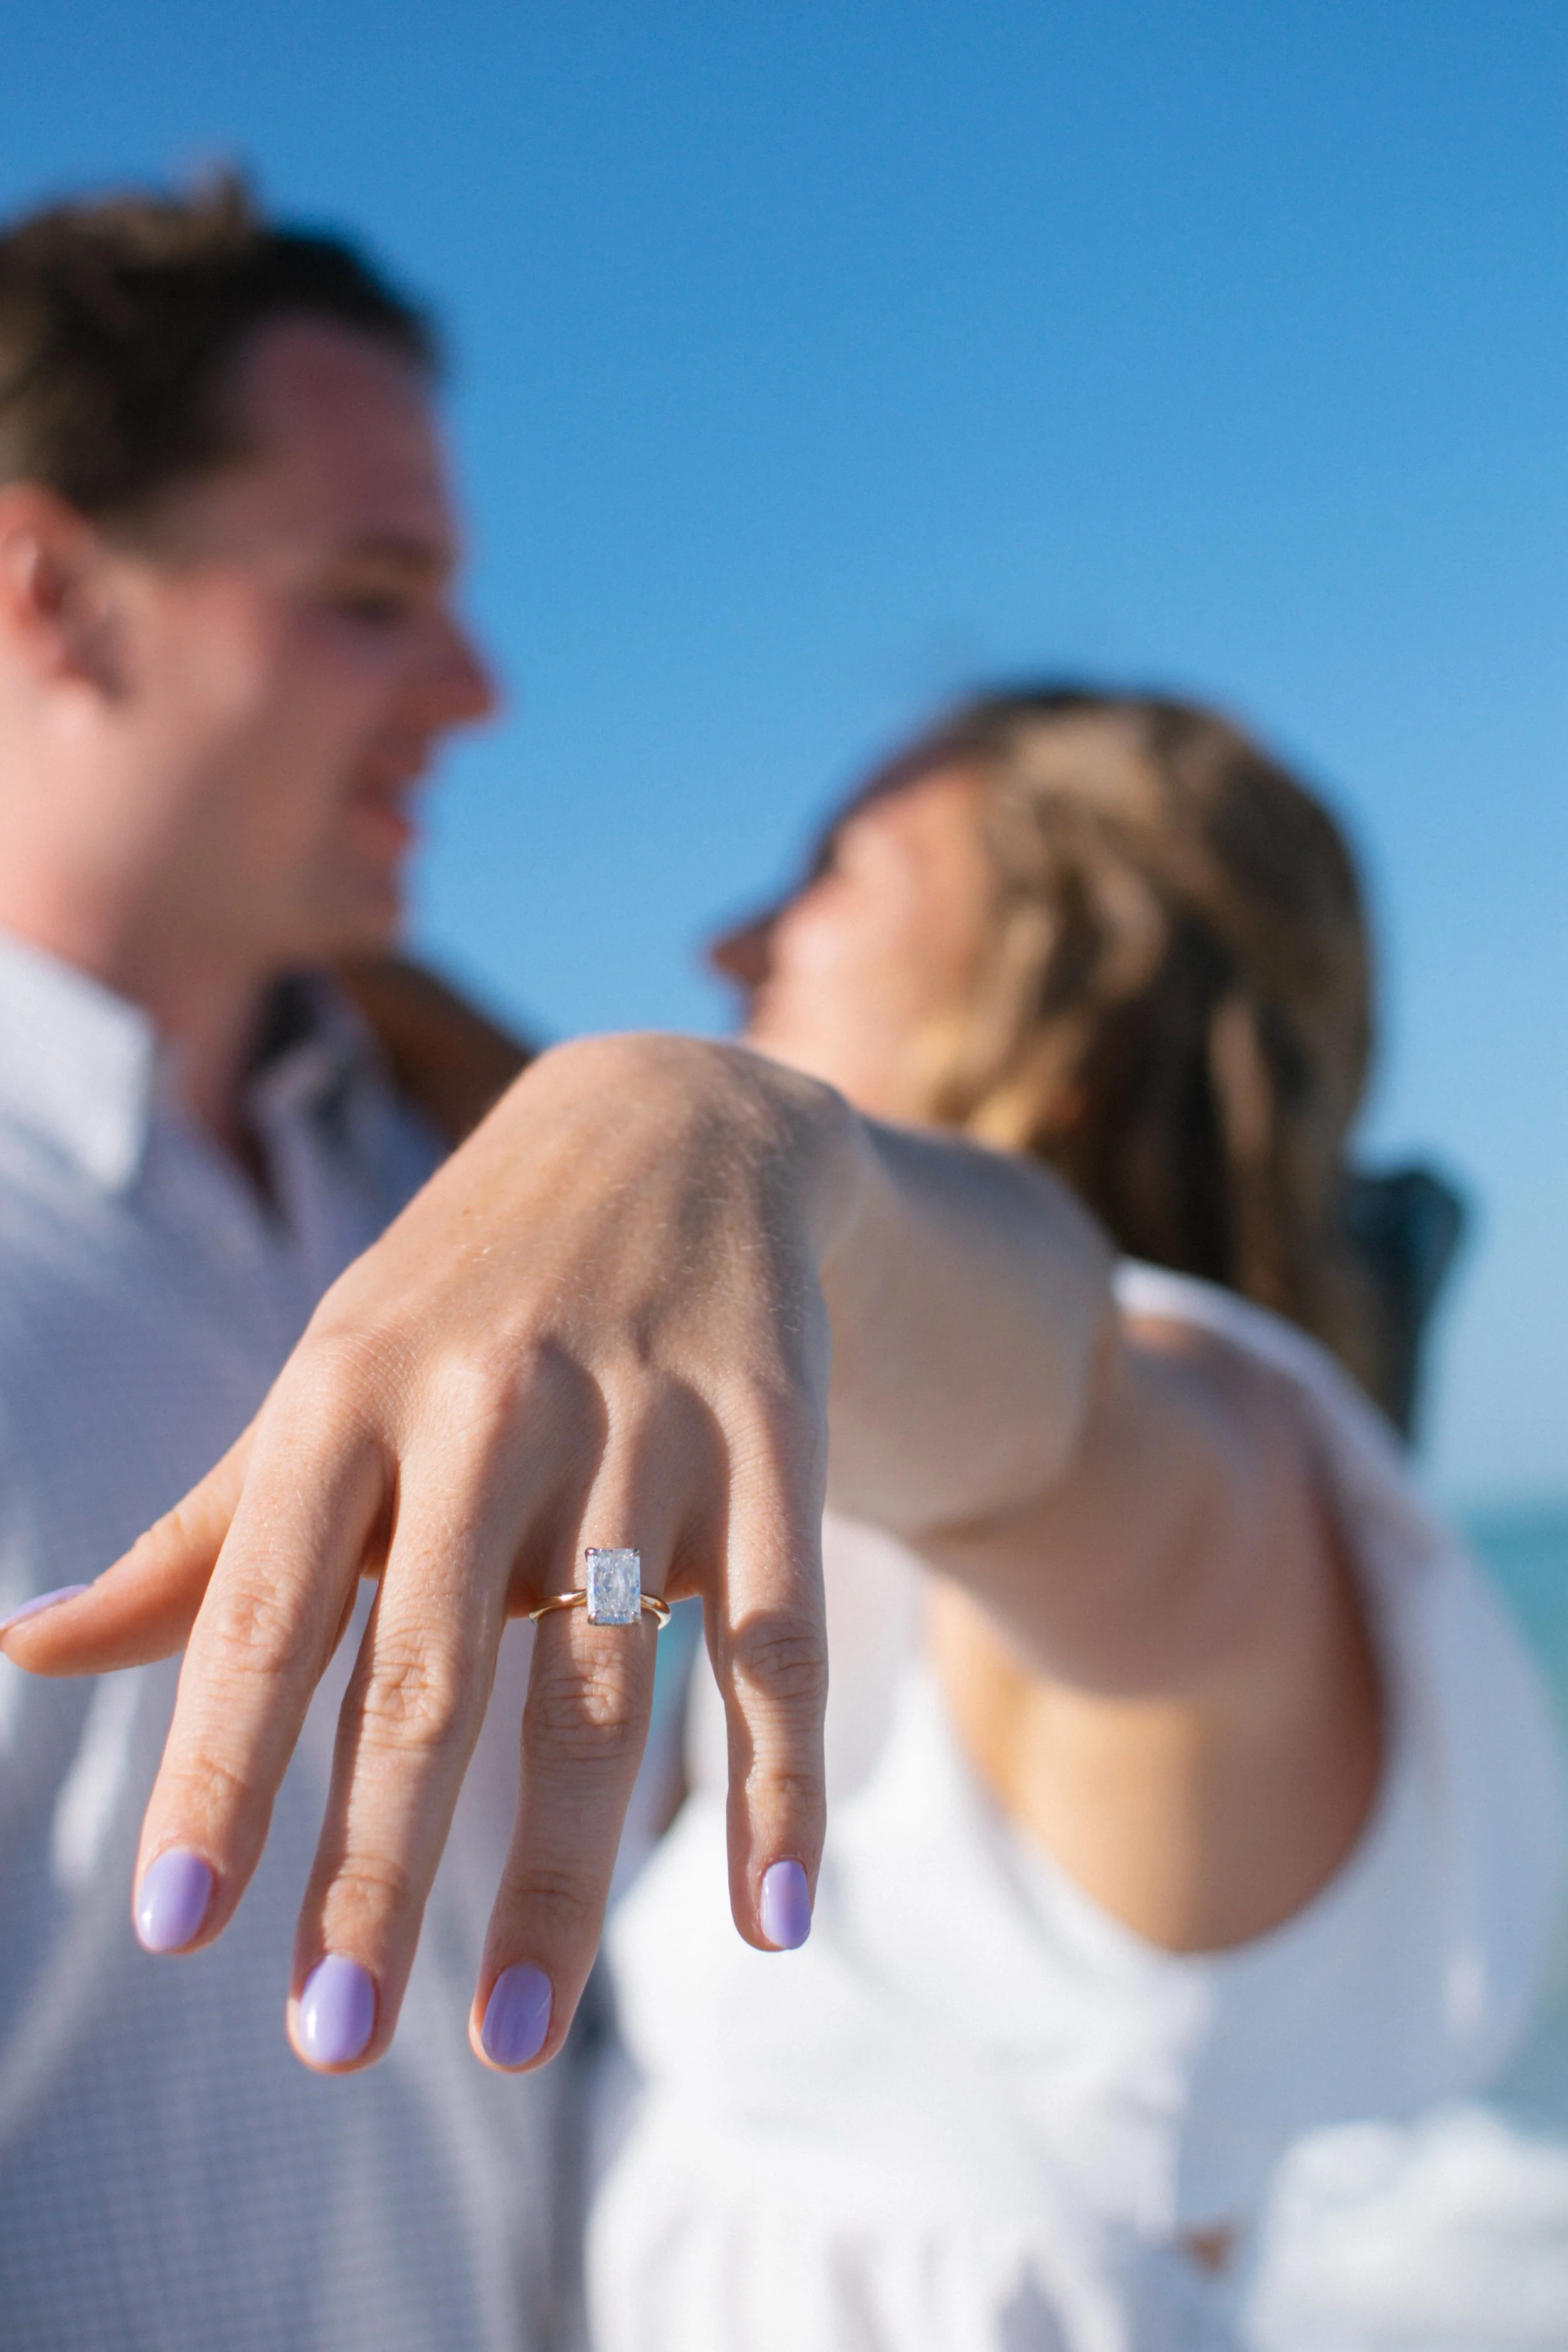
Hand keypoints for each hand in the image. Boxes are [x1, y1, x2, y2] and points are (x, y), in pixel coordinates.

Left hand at [6, 1035, 847, 2072]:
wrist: (670, 1127)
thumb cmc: (462, 1291)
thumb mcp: (322, 1378)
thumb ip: (200, 1537)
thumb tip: (13, 1653)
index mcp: (346, 1390)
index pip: (265, 1610)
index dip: (218, 1768)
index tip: (177, 1925)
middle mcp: (487, 1406)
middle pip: (427, 1670)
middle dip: (375, 1864)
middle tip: (331, 2039)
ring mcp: (643, 1423)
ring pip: (602, 1679)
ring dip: (557, 1873)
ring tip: (516, 2039)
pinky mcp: (774, 1441)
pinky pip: (779, 1635)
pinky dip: (781, 1782)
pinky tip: (767, 1917)